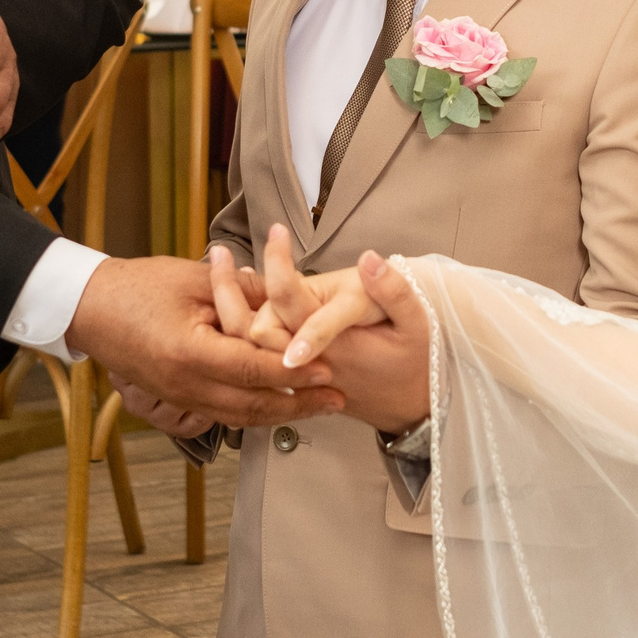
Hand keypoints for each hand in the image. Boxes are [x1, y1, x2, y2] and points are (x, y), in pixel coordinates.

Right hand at [64, 255, 341, 428]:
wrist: (91, 308)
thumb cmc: (139, 287)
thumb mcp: (194, 279)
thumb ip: (243, 290)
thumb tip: (289, 294)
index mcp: (189, 354)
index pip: (253, 370)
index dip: (294, 373)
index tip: (329, 371)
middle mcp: (185, 386)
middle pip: (252, 407)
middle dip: (299, 406)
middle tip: (337, 400)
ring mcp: (179, 398)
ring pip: (240, 417)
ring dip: (281, 414)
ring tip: (317, 407)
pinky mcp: (176, 399)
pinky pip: (223, 413)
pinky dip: (255, 411)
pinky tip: (278, 404)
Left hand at [234, 226, 429, 433]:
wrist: (413, 406)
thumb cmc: (417, 362)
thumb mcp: (418, 326)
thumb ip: (395, 292)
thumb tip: (371, 259)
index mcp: (338, 342)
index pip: (293, 301)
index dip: (279, 265)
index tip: (277, 232)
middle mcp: (311, 360)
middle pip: (256, 325)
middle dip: (233, 290)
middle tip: (219, 251)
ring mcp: (301, 371)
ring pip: (250, 343)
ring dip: (231, 306)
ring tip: (220, 267)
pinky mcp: (295, 376)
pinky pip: (258, 353)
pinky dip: (243, 325)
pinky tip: (239, 297)